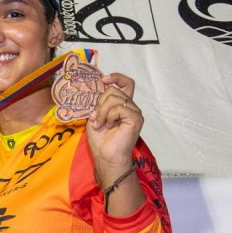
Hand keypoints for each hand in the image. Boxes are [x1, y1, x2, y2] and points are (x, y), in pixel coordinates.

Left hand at [87, 73, 144, 214]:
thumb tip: (96, 87)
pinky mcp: (136, 119)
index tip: (103, 80)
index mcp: (122, 104)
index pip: (126, 83)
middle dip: (100, 103)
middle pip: (113, 90)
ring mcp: (134, 112)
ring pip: (114, 98)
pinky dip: (109, 116)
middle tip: (97, 118)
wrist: (105, 155)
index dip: (116, 77)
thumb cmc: (100, 139)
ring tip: (101, 124)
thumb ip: (99, 101)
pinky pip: (119, 108)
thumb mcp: (95, 115)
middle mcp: (130, 106)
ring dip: (102, 112)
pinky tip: (108, 126)